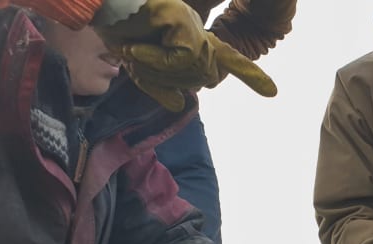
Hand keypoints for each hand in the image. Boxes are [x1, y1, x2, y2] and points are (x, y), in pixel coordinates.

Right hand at [95, 0, 276, 111]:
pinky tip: (137, 49)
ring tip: (134, 51)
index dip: (250, 75)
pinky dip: (158, 61)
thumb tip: (180, 105)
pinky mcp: (184, 22)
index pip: (228, 60)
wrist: (99, 5)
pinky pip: (184, 58)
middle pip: (203, 77)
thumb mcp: (140, 68)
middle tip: (137, 62)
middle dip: (169, 80)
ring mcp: (193, 24)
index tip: (273, 92)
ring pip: (195, 70)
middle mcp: (197, 32)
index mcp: (192, 41)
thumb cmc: (118, 30)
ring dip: (158, 70)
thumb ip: (161, 86)